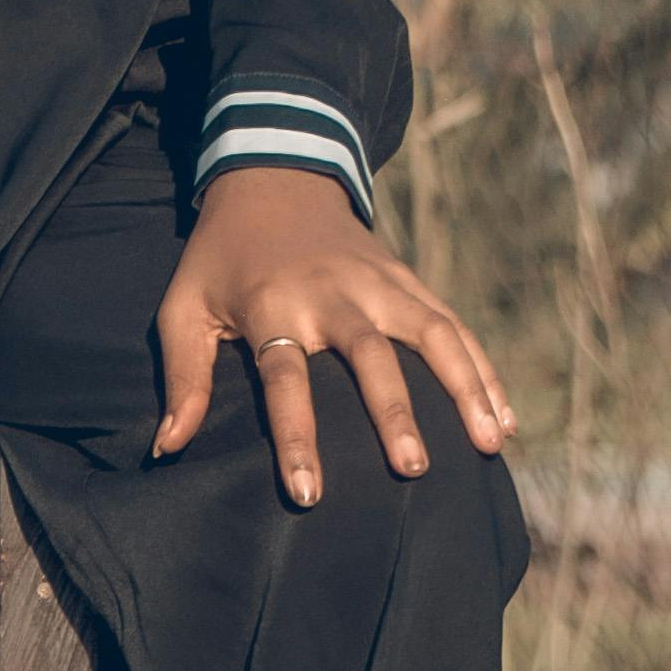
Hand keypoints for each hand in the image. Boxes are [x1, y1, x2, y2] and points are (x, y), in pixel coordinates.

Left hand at [150, 175, 515, 507]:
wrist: (273, 177)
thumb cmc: (221, 258)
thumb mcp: (183, 307)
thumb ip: (183, 377)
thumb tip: (167, 447)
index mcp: (273, 305)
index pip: (286, 379)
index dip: (297, 436)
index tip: (309, 493)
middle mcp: (333, 293)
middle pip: (370, 356)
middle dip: (394, 413)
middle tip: (413, 469)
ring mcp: (379, 283)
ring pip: (432, 334)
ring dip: (464, 388)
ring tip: (488, 445)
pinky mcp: (408, 280)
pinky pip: (455, 326)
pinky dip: (483, 371)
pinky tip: (503, 420)